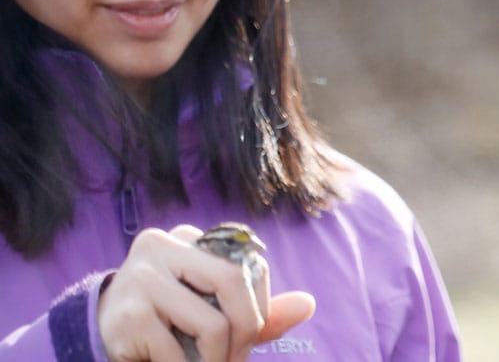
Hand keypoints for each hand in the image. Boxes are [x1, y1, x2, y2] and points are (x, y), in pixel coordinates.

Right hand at [97, 225, 315, 361]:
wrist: (101, 336)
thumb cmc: (169, 321)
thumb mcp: (214, 311)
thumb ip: (259, 311)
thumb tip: (308, 305)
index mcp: (191, 238)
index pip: (249, 264)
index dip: (259, 307)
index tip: (249, 338)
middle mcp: (164, 245)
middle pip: (234, 281)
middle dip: (247, 331)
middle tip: (237, 359)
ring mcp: (142, 276)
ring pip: (211, 324)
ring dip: (218, 359)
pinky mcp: (128, 313)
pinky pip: (177, 353)